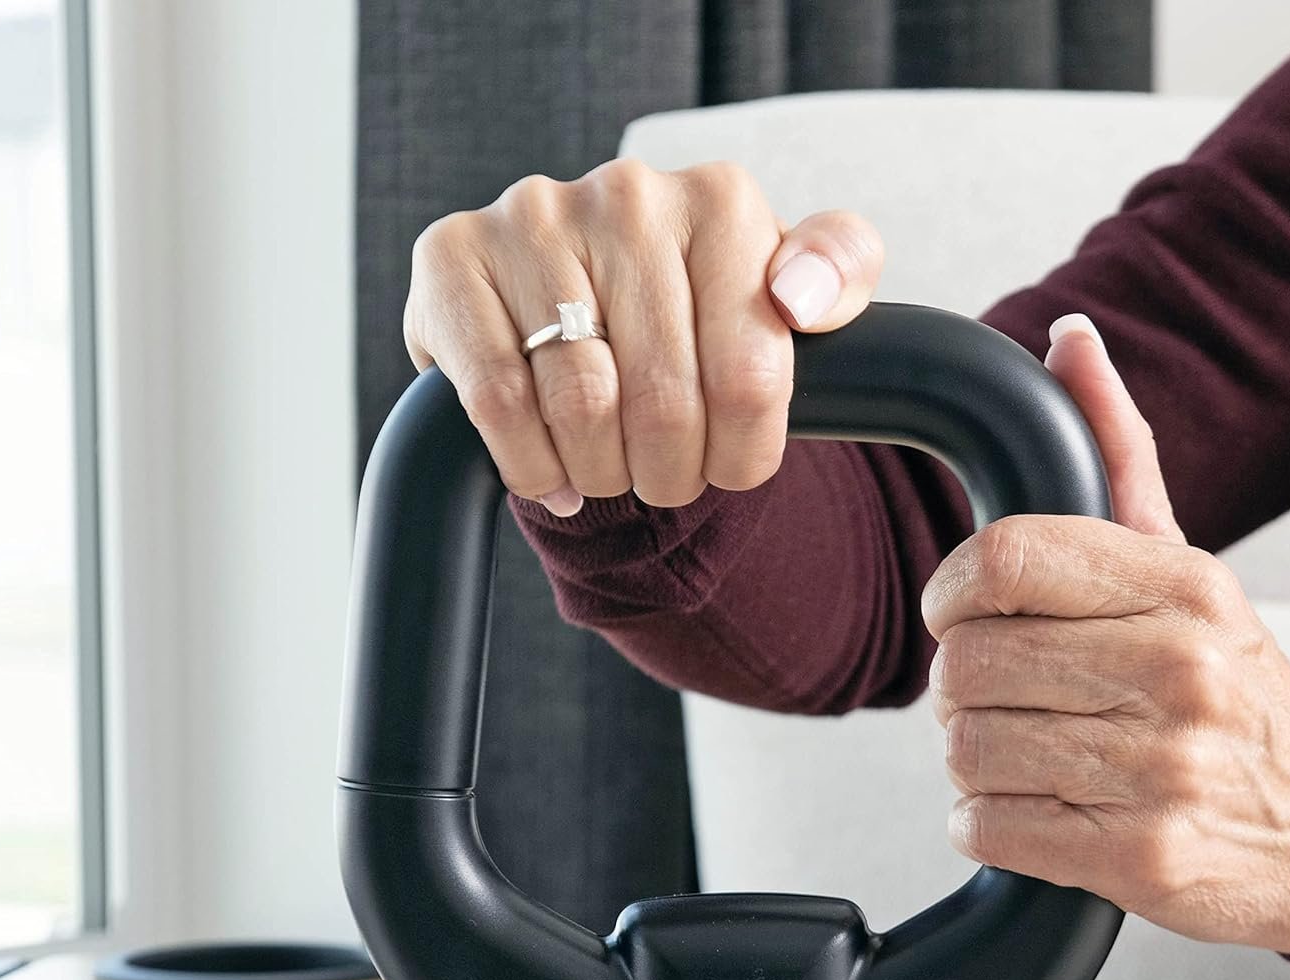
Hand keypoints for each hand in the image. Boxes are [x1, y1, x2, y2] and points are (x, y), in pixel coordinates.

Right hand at [403, 161, 883, 515]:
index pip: (749, 376)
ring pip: (582, 407)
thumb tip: (802, 300)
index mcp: (720, 201)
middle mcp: (627, 194)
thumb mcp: (786, 295)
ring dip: (602, 471)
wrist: (579, 312)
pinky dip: (531, 462)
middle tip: (663, 476)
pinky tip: (552, 469)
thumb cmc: (690, 318)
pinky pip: (498, 401)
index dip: (741, 454)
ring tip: (609, 467)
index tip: (728, 465)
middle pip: (665, 402)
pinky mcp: (452, 258)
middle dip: (670, 472)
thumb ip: (837, 273)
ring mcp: (534, 219)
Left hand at [923, 315, 1289, 953]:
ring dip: (973, 759)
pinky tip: (1034, 810)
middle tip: (1005, 697)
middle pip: (966, 665)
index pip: (1003, 560)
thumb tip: (1069, 341)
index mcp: (1181, 586)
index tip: (960, 611)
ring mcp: (1160, 771)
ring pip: (967, 751)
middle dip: (963, 688)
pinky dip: (986, 824)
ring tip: (1027, 755)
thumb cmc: (1232, 690)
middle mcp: (1175, 672)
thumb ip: (1117, 455)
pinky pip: (986, 828)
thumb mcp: (1188, 567)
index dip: (951, 591)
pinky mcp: (1139, 859)